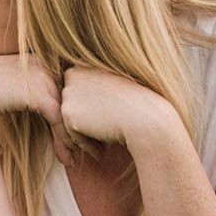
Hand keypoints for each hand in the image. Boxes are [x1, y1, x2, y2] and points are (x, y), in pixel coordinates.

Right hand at [0, 55, 80, 164]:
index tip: (83, 135)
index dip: (74, 111)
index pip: (63, 85)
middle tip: (94, 151)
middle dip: (82, 125)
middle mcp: (40, 62)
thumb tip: (49, 98)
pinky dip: (63, 139)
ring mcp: (39, 76)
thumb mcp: (9, 90)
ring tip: (84, 158)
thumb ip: (29, 89)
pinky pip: (58, 118)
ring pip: (68, 109)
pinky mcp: (36, 92)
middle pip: (71, 96)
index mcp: (36, 57)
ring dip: (76, 138)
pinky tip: (65, 159)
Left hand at [60, 67, 175, 149]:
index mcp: (84, 65)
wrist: (146, 118)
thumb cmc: (136, 106)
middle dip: (84, 124)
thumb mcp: (112, 90)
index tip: (107, 121)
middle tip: (105, 137)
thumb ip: (92, 94)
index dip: (90, 112)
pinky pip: (69, 134)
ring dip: (83, 136)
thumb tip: (77, 111)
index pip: (76, 95)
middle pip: (70, 107)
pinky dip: (84, 144)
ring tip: (103, 146)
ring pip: (68, 121)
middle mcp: (72, 75)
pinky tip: (100, 150)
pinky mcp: (68, 112)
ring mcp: (69, 92)